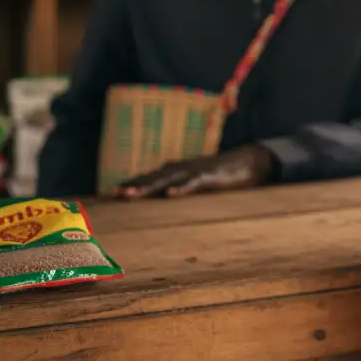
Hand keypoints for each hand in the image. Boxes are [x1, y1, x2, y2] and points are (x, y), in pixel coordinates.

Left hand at [117, 145, 276, 198]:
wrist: (249, 162)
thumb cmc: (222, 174)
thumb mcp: (197, 183)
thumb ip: (181, 188)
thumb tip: (164, 198)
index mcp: (177, 170)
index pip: (150, 177)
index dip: (131, 183)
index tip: (110, 193)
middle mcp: (182, 168)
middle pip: (153, 177)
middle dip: (133, 184)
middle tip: (113, 193)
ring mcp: (196, 171)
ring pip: (168, 179)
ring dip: (148, 186)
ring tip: (130, 194)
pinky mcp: (211, 176)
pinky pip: (193, 183)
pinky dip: (181, 188)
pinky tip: (169, 194)